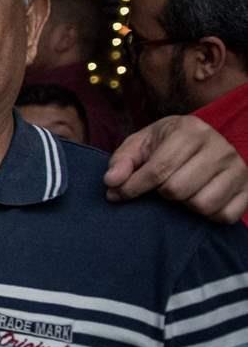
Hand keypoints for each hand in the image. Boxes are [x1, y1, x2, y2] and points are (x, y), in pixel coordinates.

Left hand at [105, 115, 247, 222]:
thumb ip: (122, 161)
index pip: (159, 169)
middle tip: (159, 188)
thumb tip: (112, 182)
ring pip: (203, 205)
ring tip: (180, 193)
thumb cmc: (164, 146)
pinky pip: (225, 216)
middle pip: (179, 189)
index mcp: (190, 130)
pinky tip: (198, 200)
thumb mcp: (139, 146)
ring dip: (184, 206)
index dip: (133, 187)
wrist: (201, 144)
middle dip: (161, 194)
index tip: (118, 194)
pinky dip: (208, 216)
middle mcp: (220, 147)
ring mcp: (238, 168)